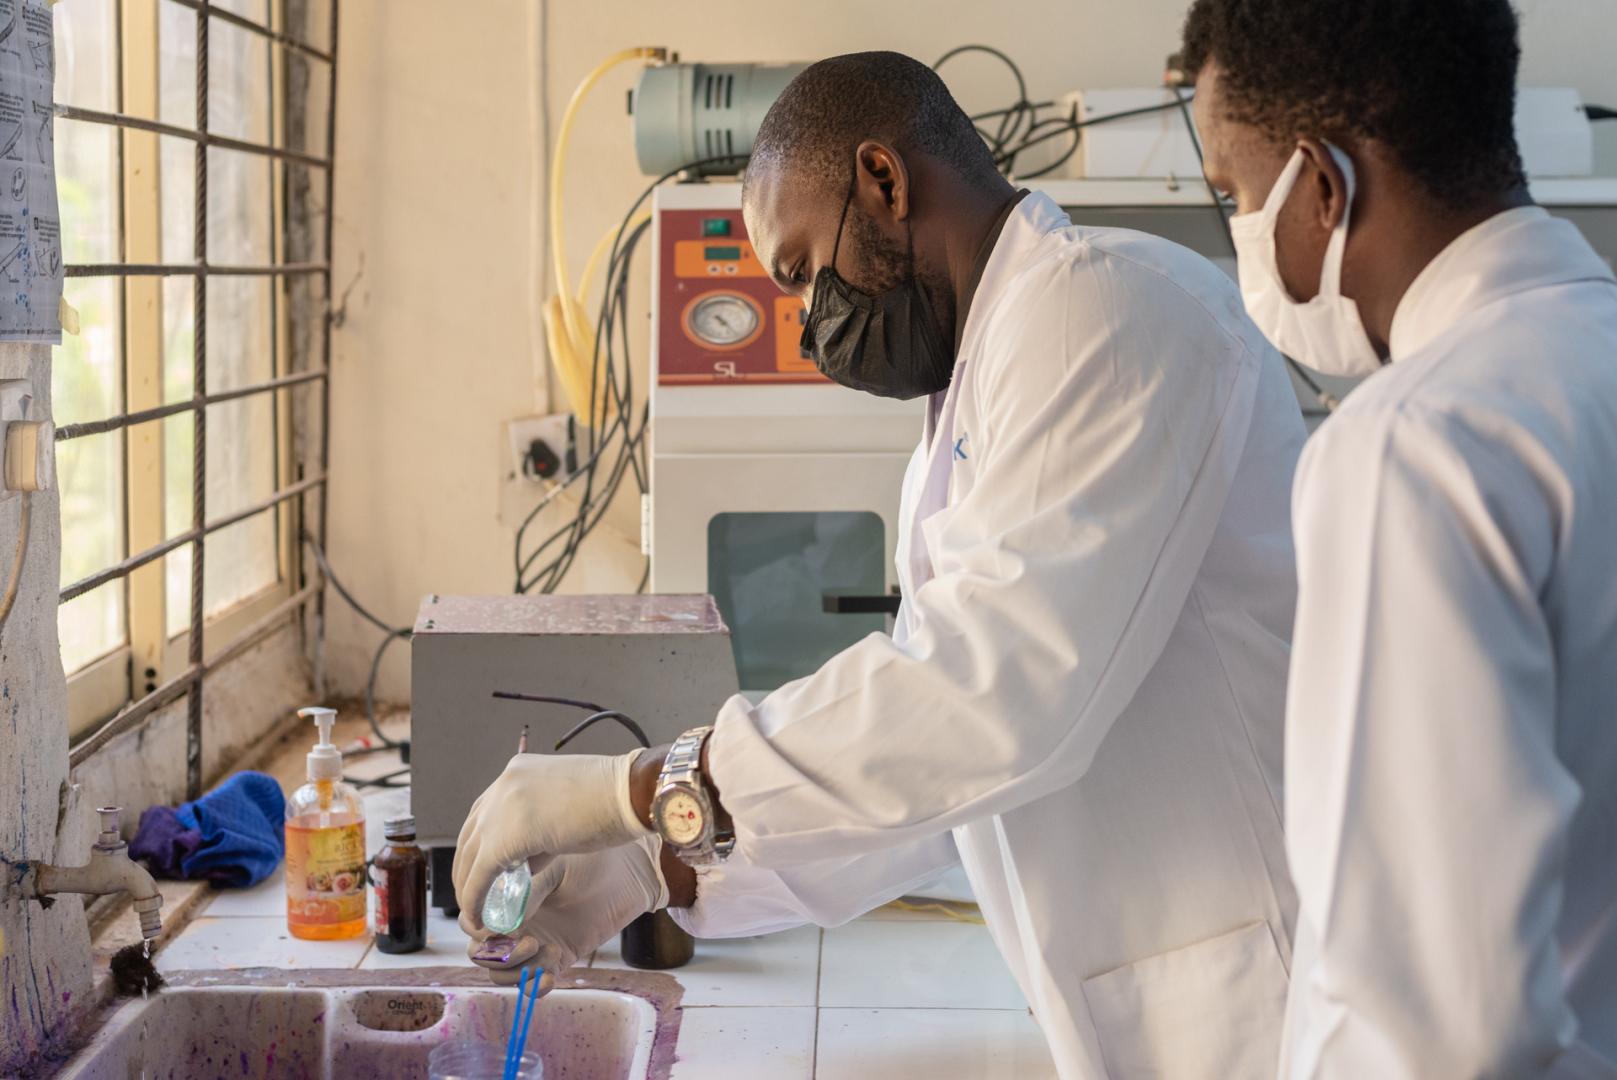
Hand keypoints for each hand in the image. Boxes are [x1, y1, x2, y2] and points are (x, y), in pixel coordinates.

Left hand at [454, 750, 649, 928]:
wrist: (634, 793)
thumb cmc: (615, 799)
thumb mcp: (565, 805)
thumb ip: (539, 825)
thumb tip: (522, 858)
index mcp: (517, 772)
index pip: (484, 811)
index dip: (480, 843)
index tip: (483, 867)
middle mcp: (503, 785)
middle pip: (470, 833)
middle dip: (468, 867)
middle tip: (475, 892)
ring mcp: (502, 807)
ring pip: (469, 855)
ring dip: (469, 886)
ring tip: (478, 910)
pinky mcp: (507, 836)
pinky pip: (481, 874)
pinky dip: (476, 898)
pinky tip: (481, 917)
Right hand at [463, 835, 668, 985]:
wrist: (630, 872)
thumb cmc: (592, 858)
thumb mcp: (554, 867)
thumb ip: (528, 893)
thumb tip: (505, 923)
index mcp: (506, 895)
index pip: (474, 920)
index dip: (476, 928)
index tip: (494, 929)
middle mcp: (515, 921)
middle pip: (482, 953)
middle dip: (498, 954)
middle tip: (530, 940)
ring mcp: (534, 942)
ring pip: (502, 973)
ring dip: (517, 970)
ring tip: (545, 950)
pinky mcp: (556, 959)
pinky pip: (532, 984)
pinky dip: (534, 987)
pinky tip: (551, 975)